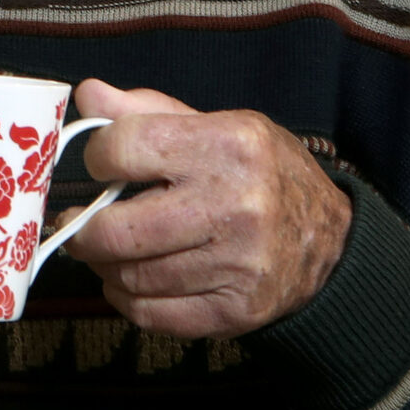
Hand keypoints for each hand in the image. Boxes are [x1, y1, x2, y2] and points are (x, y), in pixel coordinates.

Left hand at [59, 79, 352, 338]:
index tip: (102, 163)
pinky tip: (129, 281)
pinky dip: (126, 299)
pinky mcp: (237, 309)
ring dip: (104, 265)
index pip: (124, 148)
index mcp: (228, 145)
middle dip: (82, 228)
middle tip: (78, 223)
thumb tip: (87, 96)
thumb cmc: (262, 173)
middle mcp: (236, 205)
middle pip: (117, 230)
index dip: (98, 156)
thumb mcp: (217, 125)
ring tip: (108, 250)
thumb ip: (147, 111)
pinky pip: (151, 313)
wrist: (331, 239)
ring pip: (129, 276)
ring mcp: (238, 263)